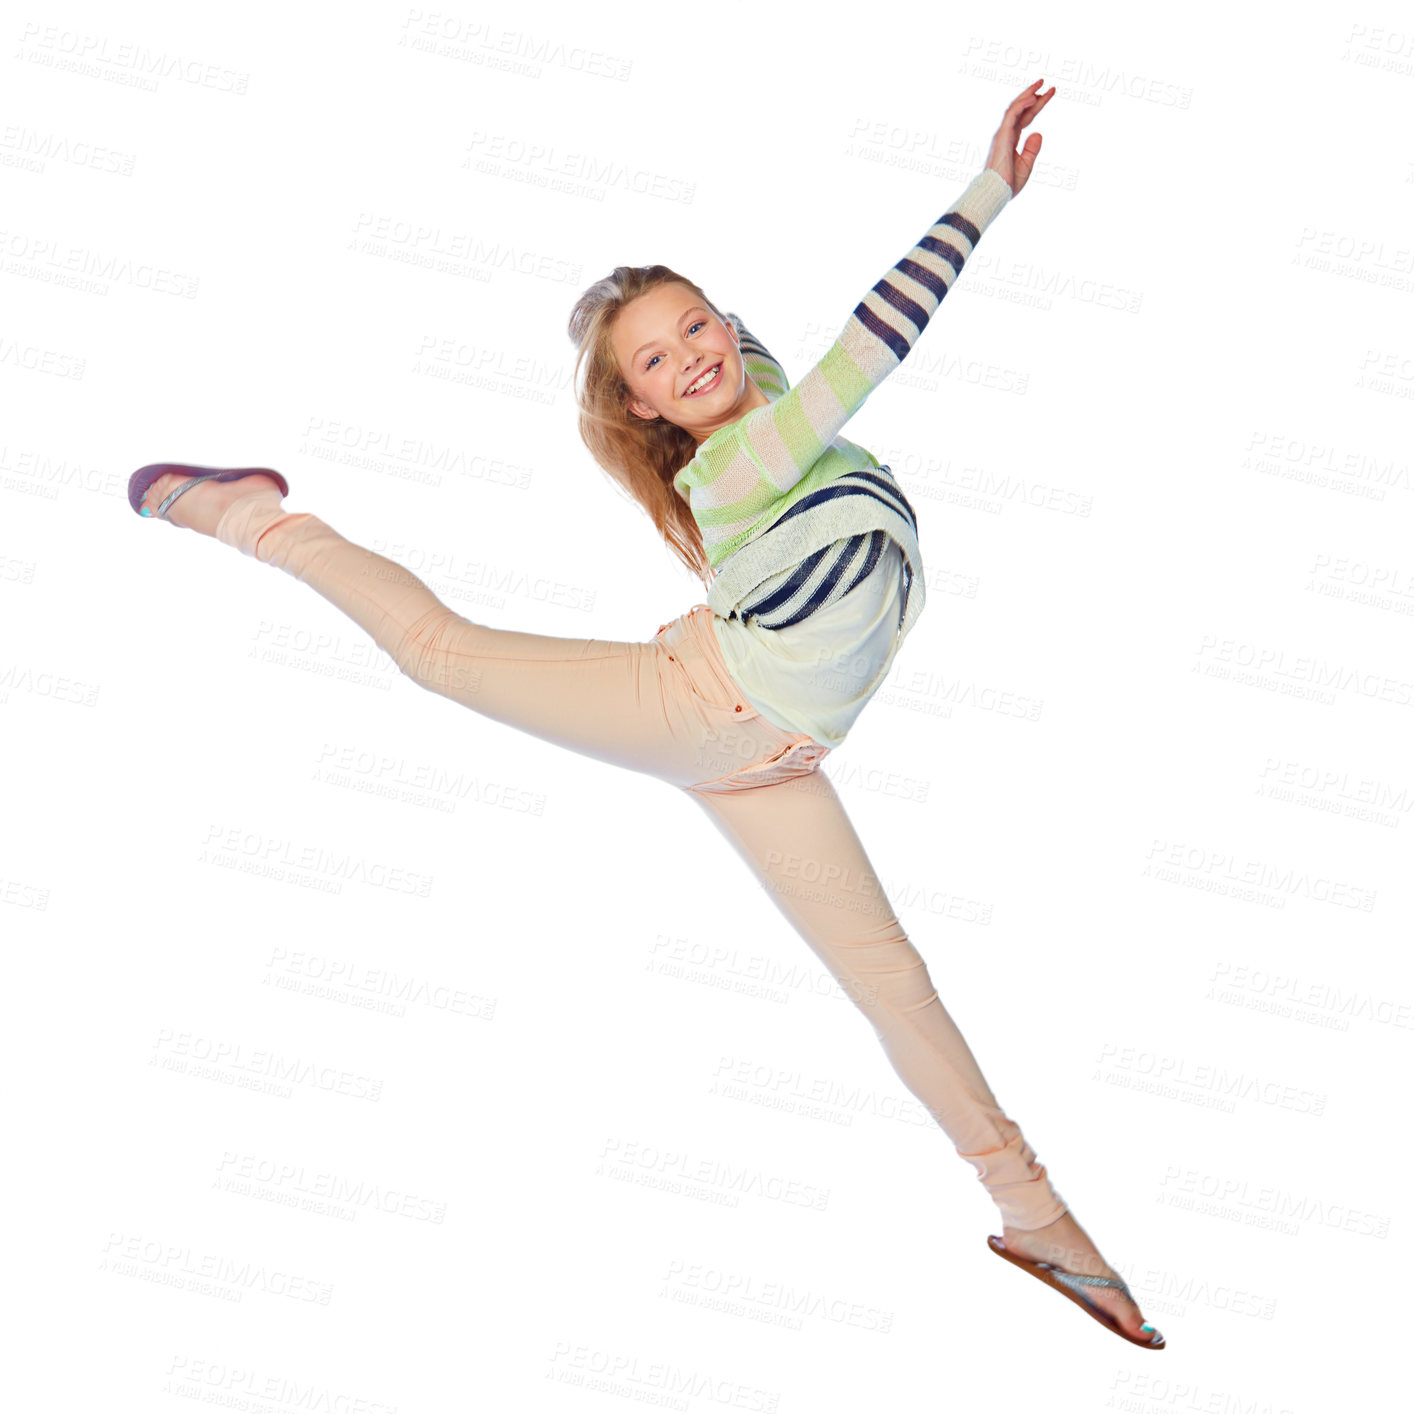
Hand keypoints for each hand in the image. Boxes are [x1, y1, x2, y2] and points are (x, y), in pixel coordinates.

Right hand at [985, 80, 1055, 196]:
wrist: (997, 192)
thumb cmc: (1009, 183)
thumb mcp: (1026, 164)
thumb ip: (1032, 149)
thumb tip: (1038, 133)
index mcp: (1011, 140)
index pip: (1026, 117)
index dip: (1037, 105)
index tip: (1050, 93)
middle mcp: (1006, 134)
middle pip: (1021, 109)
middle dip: (1033, 95)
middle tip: (1045, 83)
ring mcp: (1003, 134)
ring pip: (1015, 108)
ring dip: (1028, 94)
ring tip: (1040, 84)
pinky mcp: (1002, 136)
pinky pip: (1012, 116)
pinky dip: (1022, 105)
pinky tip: (1033, 98)